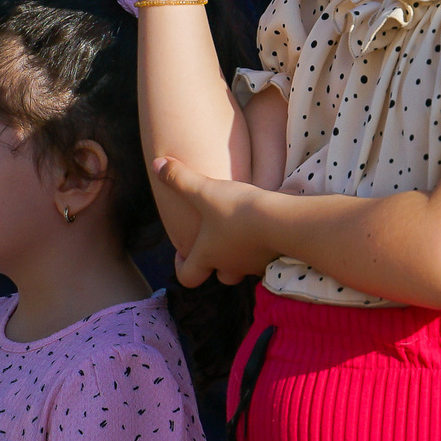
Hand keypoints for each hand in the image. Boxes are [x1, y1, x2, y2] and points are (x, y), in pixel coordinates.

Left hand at [153, 156, 284, 286]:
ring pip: (247, 267)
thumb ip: (179, 178)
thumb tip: (156, 164)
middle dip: (218, 264)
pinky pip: (269, 258)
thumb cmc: (238, 211)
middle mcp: (231, 266)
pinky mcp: (278, 258)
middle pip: (221, 276)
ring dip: (244, 255)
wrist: (283, 222)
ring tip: (248, 233)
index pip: (187, 277)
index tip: (182, 252)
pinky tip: (272, 229)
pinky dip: (267, 248)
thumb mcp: (205, 191)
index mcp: (208, 256)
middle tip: (219, 243)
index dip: (181, 266)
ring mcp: (256, 264)